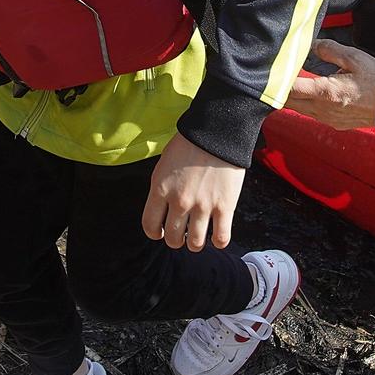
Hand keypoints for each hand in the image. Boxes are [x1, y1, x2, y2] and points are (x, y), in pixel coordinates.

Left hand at [142, 134, 244, 251]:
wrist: (217, 131)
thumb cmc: (190, 143)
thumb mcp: (164, 164)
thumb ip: (162, 188)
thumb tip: (163, 209)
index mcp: (161, 189)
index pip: (150, 225)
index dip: (155, 233)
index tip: (161, 232)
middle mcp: (180, 201)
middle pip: (173, 238)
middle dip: (176, 240)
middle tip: (182, 234)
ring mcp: (203, 206)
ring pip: (195, 243)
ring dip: (195, 243)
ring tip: (198, 236)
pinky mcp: (225, 207)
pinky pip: (221, 238)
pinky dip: (218, 241)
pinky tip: (217, 235)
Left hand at [283, 39, 374, 131]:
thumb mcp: (354, 58)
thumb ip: (329, 49)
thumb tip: (312, 44)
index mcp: (325, 92)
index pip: (290, 89)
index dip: (278, 80)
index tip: (272, 71)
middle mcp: (323, 109)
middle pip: (289, 102)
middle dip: (281, 89)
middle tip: (279, 75)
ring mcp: (327, 119)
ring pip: (299, 109)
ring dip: (293, 97)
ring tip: (292, 82)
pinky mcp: (334, 124)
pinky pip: (312, 115)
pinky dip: (306, 105)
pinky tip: (311, 93)